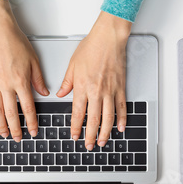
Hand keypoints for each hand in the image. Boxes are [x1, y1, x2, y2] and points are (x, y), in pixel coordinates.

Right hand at [0, 0, 48, 140]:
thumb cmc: (15, 43)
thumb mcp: (33, 60)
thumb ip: (38, 79)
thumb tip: (44, 93)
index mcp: (20, 81)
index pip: (27, 108)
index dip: (30, 122)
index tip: (33, 131)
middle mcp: (6, 85)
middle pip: (11, 113)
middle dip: (15, 128)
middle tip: (17, 138)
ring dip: (0, 125)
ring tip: (4, 133)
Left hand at [56, 12, 131, 150]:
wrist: (108, 38)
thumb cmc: (91, 48)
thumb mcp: (72, 66)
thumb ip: (66, 82)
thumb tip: (60, 93)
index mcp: (82, 87)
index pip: (78, 113)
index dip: (76, 127)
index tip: (74, 136)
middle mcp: (97, 92)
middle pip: (94, 120)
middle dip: (90, 135)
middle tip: (88, 145)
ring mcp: (110, 91)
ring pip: (108, 117)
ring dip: (106, 132)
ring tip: (103, 141)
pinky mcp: (121, 87)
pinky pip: (122, 107)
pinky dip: (122, 119)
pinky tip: (120, 128)